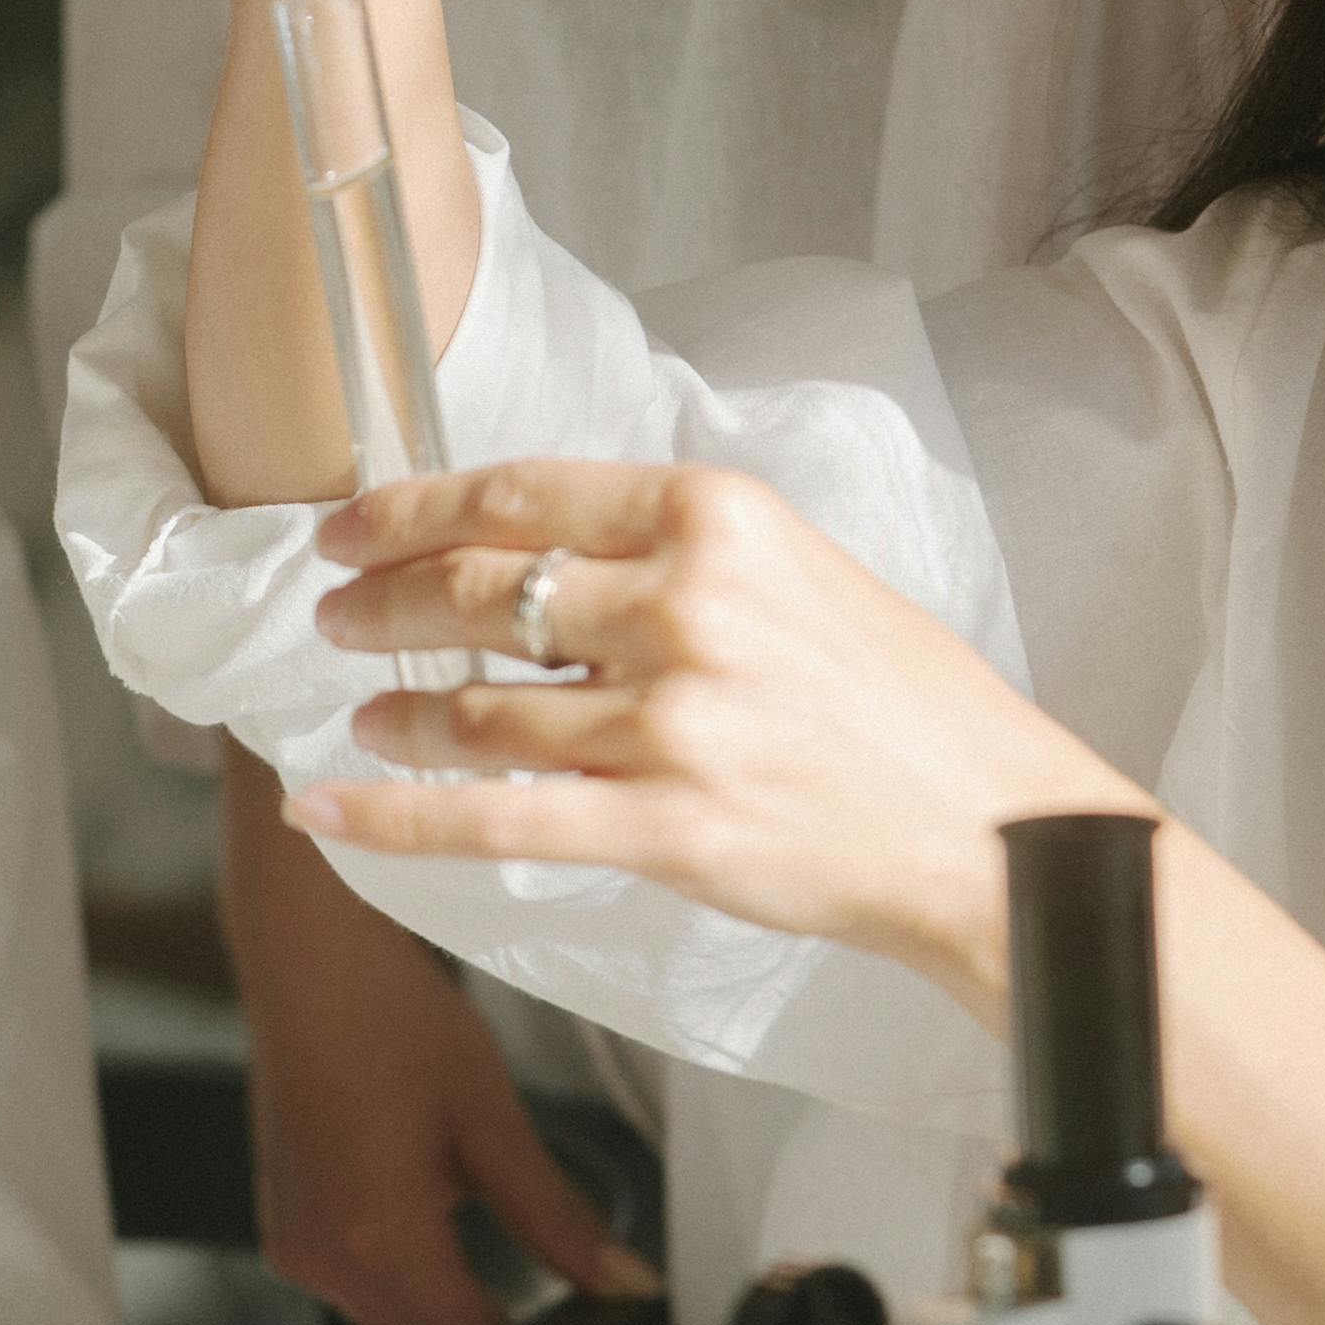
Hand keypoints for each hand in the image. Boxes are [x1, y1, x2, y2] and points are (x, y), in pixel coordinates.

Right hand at [220, 756, 654, 1324]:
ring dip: (449, 1306)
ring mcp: (295, 1246)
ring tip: (497, 1234)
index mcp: (374, 1239)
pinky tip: (434, 1209)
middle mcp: (321, 1259)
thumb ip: (558, 1216)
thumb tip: (623, 1285)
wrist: (304, 954)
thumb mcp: (491, 1117)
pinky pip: (359, 1287)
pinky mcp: (287, 1227)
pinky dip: (408, 1272)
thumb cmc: (386, 1013)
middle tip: (560, 1301)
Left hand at [287, 462, 1142, 1007]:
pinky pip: (496, 819)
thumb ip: (674, 551)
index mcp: (717, 519)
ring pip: (477, 709)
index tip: (350, 527)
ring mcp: (672, 721)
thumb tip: (534, 550)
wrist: (993, 828)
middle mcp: (687, 606)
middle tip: (336, 617)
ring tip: (367, 720)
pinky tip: (331, 810)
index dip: (409, 509)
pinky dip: (395, 817)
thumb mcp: (797, 571)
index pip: (519, 495)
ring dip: (396, 715)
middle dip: (383, 603)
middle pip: (480, 592)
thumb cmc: (900, 702)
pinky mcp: (668, 826)